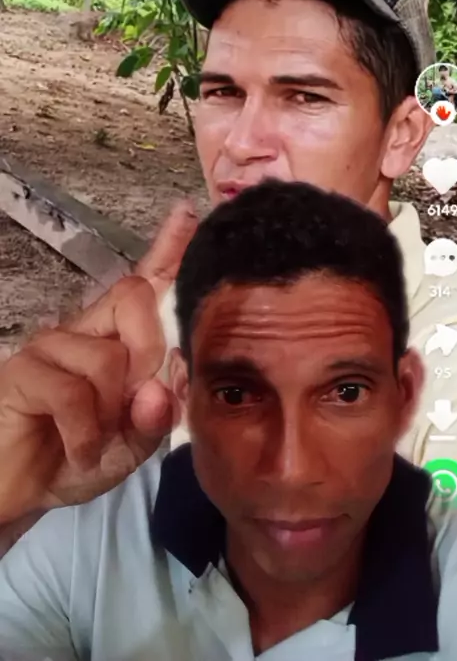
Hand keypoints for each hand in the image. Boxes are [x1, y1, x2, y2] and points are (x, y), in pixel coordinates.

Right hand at [0, 202, 197, 524]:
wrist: (21, 492)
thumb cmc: (78, 458)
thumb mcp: (133, 443)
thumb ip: (156, 415)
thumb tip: (161, 384)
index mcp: (118, 339)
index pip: (144, 286)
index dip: (167, 251)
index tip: (187, 212)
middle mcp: (86, 330)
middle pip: (134, 299)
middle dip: (149, 353)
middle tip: (135, 405)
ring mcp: (52, 345)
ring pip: (108, 358)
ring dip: (111, 413)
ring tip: (95, 440)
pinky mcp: (24, 370)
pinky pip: (72, 392)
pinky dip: (85, 434)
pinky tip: (78, 452)